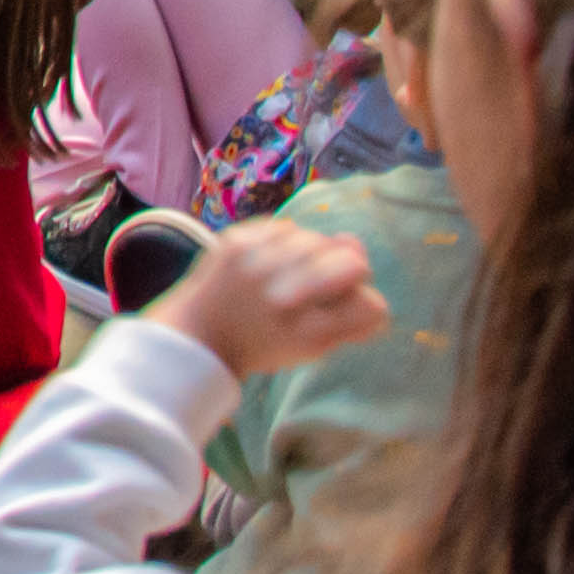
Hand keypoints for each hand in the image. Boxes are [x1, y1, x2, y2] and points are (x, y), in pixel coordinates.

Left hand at [147, 218, 385, 379]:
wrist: (200, 333)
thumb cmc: (267, 341)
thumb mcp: (315, 346)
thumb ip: (349, 308)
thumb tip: (355, 245)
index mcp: (308, 334)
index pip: (372, 305)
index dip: (363, 304)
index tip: (338, 310)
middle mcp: (284, 297)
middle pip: (354, 262)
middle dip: (346, 272)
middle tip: (318, 288)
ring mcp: (257, 264)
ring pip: (320, 239)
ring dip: (315, 254)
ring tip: (293, 274)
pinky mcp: (235, 242)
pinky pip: (284, 227)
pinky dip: (286, 242)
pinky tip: (271, 261)